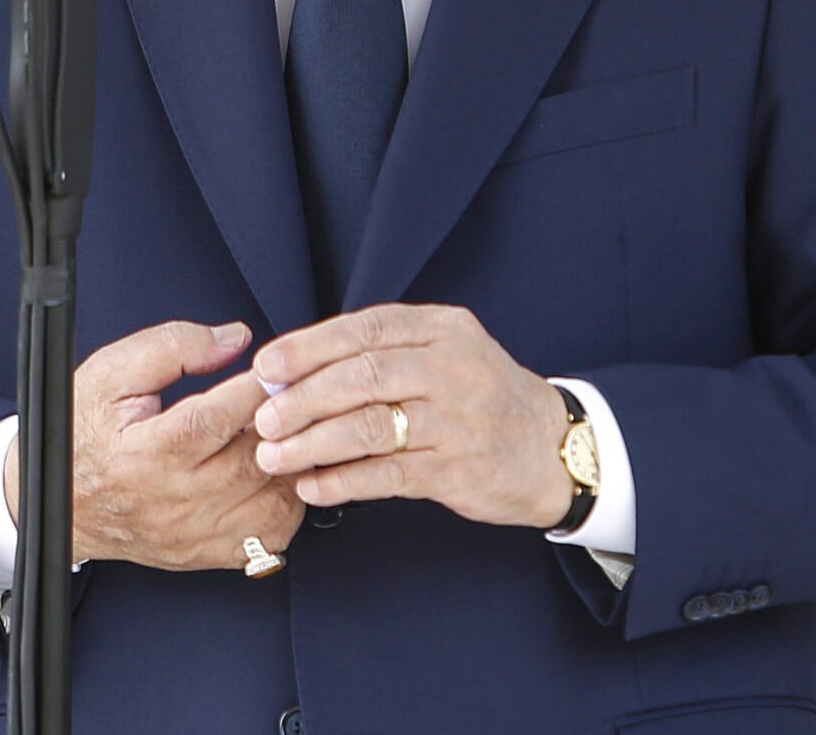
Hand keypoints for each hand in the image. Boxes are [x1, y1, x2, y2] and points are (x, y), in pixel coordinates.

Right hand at [5, 319, 303, 571]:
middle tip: (294, 396)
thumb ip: (174, 346)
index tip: (276, 367)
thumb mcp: (111, 372)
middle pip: (252, 461)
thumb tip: (234, 340)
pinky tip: (279, 473)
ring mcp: (191, 533)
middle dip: (283, 423)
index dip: (254, 388)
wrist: (53, 501)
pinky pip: (270, 536)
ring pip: (272, 501)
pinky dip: (287, 503)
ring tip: (290, 433)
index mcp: (144, 454)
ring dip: (292, 463)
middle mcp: (171, 500)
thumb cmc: (82, 432)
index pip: (214, 419)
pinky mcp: (204, 553)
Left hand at [251, 303, 574, 528]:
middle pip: (363, 376)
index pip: (365, 330)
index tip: (266, 368)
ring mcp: (458, 420)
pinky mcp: (457, 469)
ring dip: (312, 443)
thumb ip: (384, 353)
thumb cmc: (480, 396)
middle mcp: (452, 368)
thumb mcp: (446, 352)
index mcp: (443, 329)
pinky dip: (342, 481)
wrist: (552, 449)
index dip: (309, 347)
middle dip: (304, 398)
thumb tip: (296, 370)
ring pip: (370, 427)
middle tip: (263, 418)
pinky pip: (386, 474)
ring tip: (273, 456)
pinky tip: (311, 486)